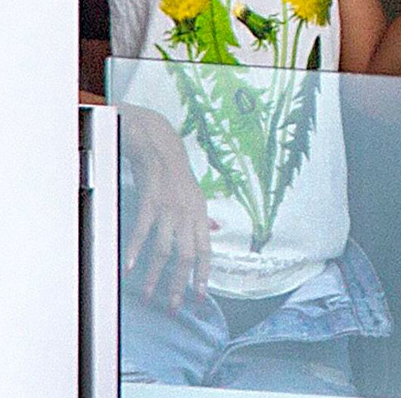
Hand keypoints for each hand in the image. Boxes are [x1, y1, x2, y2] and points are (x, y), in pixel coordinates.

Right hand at [120, 104, 217, 311]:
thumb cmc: (179, 175)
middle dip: (179, 285)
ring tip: (148, 295)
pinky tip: (130, 268)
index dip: (202, 276)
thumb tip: (215, 232)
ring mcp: (168, 209)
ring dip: (155, 276)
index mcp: (200, 215)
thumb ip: (204, 218)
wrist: (161, 149)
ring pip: (163, 249)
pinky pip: (143, 231)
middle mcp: (186, 215)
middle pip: (185, 256)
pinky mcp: (150, 203)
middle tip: (173, 307)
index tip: (199, 298)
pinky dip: (136, 251)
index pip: (205, 251)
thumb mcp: (197, 196)